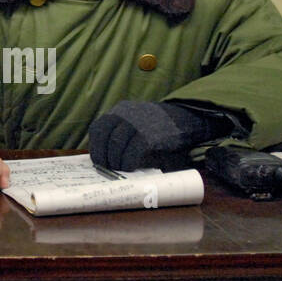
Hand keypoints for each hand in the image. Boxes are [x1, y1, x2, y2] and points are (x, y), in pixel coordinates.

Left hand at [88, 101, 214, 170]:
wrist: (185, 119)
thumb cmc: (158, 128)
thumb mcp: (136, 125)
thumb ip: (122, 135)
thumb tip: (107, 160)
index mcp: (120, 111)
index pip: (98, 128)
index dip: (96, 147)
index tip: (99, 160)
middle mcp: (125, 114)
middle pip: (104, 137)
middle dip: (103, 156)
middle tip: (108, 168)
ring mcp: (136, 123)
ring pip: (115, 145)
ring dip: (115, 161)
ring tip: (120, 169)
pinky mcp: (147, 135)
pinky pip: (131, 152)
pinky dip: (127, 163)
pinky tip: (130, 168)